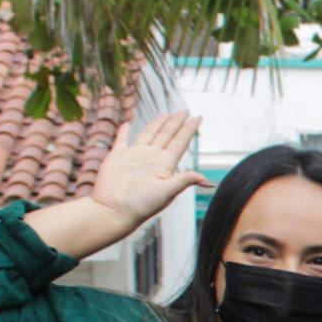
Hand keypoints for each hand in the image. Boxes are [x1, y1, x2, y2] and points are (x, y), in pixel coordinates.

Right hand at [89, 113, 210, 227]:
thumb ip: (184, 181)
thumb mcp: (166, 191)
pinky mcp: (117, 157)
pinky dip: (124, 132)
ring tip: (166, 115)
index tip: (199, 117)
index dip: (189, 129)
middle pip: (167, 135)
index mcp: (164, 164)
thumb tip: (208, 180)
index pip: (180, 142)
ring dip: (157, 124)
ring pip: (148, 135)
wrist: (114, 210)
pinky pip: (121, 140)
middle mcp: (151, 158)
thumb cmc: (141, 204)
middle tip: (185, 111)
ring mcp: (134, 157)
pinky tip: (127, 124)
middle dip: (176, 123)